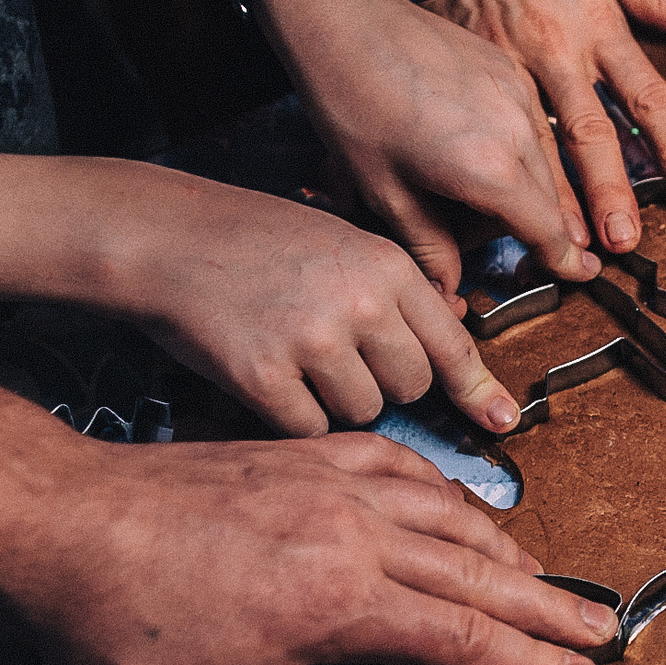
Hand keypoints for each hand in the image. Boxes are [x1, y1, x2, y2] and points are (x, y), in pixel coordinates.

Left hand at [0, 432, 620, 664]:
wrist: (57, 523)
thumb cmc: (114, 631)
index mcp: (338, 601)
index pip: (463, 639)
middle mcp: (355, 530)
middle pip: (481, 573)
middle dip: (550, 607)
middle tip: (607, 629)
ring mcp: (334, 481)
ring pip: (453, 515)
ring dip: (511, 552)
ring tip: (548, 583)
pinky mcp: (307, 455)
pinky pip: (407, 468)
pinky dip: (452, 495)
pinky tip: (467, 513)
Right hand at [102, 166, 520, 436]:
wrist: (164, 236)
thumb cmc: (252, 240)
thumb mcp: (341, 242)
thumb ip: (395, 291)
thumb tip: (451, 337)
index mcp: (386, 266)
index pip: (453, 343)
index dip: (477, 389)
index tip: (502, 420)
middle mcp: (360, 302)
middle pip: (411, 388)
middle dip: (381, 384)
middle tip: (333, 352)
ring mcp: (312, 340)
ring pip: (362, 412)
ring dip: (333, 399)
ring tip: (292, 353)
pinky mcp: (263, 376)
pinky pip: (309, 428)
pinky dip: (290, 415)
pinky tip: (265, 374)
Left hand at [254, 0, 597, 288]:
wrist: (343, 16)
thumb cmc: (351, 100)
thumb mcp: (383, 191)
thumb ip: (428, 247)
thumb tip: (448, 288)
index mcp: (491, 170)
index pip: (548, 231)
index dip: (562, 259)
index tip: (578, 273)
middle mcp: (520, 131)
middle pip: (548, 201)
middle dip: (521, 226)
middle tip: (463, 233)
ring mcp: (520, 94)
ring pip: (544, 163)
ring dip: (518, 187)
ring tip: (456, 187)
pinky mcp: (510, 69)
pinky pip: (530, 125)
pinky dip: (513, 148)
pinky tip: (463, 146)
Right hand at [407, 0, 665, 251]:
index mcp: (598, 19)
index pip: (648, 94)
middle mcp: (555, 44)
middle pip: (591, 129)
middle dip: (609, 190)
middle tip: (624, 244)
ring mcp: (504, 55)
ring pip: (532, 136)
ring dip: (549, 193)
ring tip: (564, 243)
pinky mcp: (462, 57)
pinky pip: (483, 117)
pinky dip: (492, 160)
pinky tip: (496, 200)